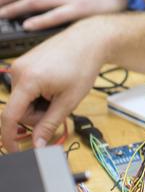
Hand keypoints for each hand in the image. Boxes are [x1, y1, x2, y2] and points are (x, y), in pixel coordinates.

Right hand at [0, 20, 108, 150]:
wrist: (89, 40)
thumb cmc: (82, 65)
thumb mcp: (68, 101)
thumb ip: (49, 125)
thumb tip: (37, 145)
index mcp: (27, 80)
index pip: (9, 117)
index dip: (10, 138)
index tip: (15, 150)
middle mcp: (18, 71)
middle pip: (19, 111)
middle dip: (38, 115)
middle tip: (59, 105)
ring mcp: (19, 66)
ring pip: (23, 101)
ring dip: (39, 105)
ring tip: (58, 92)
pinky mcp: (23, 64)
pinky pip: (25, 90)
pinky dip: (38, 95)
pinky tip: (53, 86)